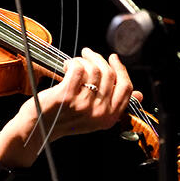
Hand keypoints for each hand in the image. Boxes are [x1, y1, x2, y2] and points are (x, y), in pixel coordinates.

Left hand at [10, 49, 137, 154]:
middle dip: (98, 59)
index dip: (121, 70)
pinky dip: (72, 62)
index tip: (113, 58)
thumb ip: (115, 105)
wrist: (40, 127)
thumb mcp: (95, 117)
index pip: (125, 88)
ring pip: (93, 70)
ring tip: (74, 62)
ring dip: (83, 60)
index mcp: (109, 117)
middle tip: (88, 53)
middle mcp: (98, 112)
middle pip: (109, 75)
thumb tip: (139, 94)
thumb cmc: (66, 118)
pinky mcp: (66, 95)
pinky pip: (77, 69)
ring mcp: (83, 104)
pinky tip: (66, 66)